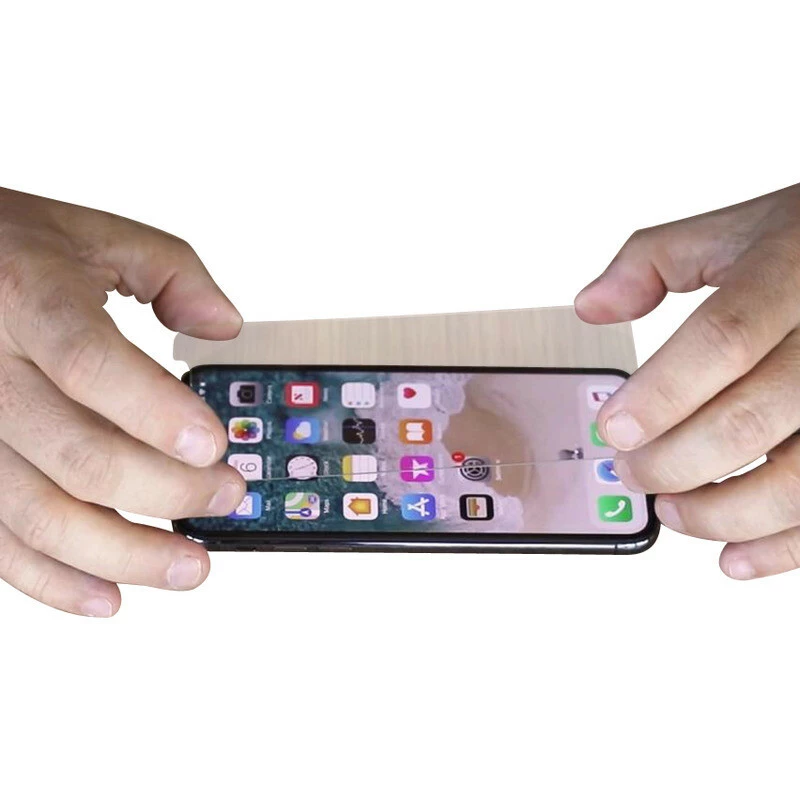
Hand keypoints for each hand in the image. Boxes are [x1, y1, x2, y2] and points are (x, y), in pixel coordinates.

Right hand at [0, 187, 245, 614]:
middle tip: (225, 497)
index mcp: (26, 301)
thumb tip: (225, 327)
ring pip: (38, 515)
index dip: (155, 412)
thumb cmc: (8, 251)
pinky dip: (52, 580)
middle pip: (78, 455)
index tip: (214, 445)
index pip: (90, 364)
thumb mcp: (94, 234)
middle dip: (167, 491)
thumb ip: (173, 272)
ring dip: (123, 555)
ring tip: (189, 568)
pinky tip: (107, 596)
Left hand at [575, 183, 799, 579]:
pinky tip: (736, 558)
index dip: (663, 394)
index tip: (614, 430)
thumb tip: (592, 305)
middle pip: (751, 418)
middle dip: (676, 461)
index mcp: (790, 275)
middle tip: (631, 473)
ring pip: (799, 476)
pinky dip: (784, 547)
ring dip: (725, 513)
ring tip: (674, 513)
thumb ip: (653, 260)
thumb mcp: (734, 230)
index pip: (723, 340)